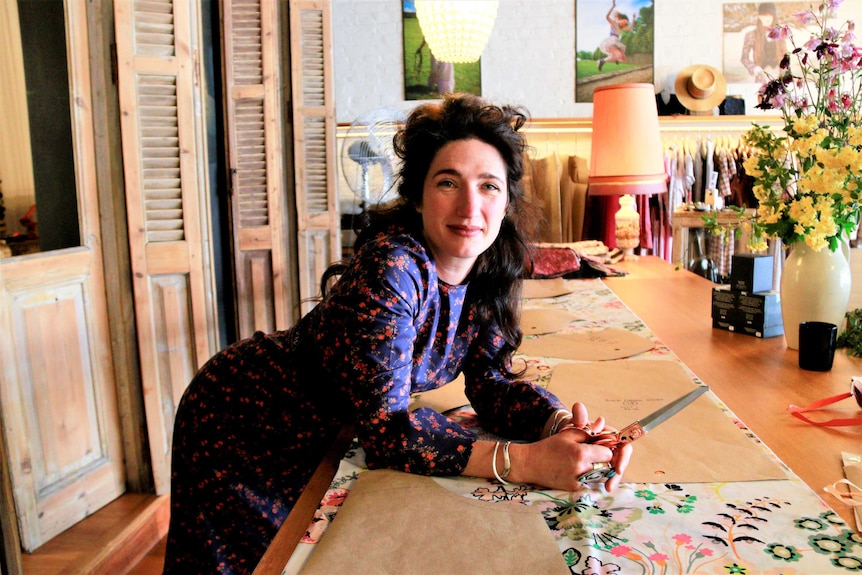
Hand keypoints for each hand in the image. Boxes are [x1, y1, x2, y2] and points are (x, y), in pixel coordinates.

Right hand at [516, 402, 631, 490]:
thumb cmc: (549, 447)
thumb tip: (602, 423)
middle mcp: (582, 469)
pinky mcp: (574, 489)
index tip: (598, 446)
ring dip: (596, 468)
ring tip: (582, 460)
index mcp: (581, 453)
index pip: (608, 454)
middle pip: (606, 466)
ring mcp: (578, 481)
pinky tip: (574, 468)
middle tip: (592, 454)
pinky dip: (586, 476)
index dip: (605, 449)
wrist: (530, 464)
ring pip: (599, 476)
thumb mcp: (567, 434)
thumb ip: (587, 430)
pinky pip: (589, 482)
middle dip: (602, 460)